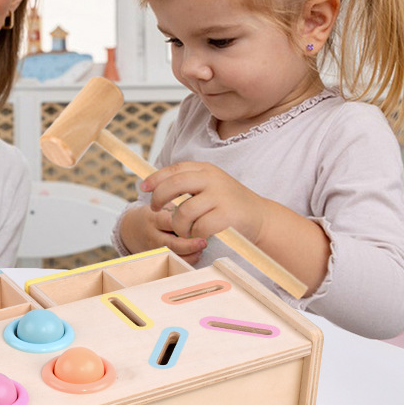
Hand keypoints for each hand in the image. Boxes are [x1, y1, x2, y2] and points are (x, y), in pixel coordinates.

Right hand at [120, 204, 207, 264]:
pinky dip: (186, 260)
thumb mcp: (161, 208)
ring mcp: (153, 249)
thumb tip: (202, 218)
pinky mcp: (155, 258)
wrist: (130, 229)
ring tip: (200, 249)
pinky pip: (173, 262)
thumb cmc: (152, 216)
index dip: (185, 225)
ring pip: (173, 256)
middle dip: (189, 245)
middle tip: (203, 242)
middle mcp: (152, 236)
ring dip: (190, 255)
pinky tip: (195, 254)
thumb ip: (178, 212)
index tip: (199, 224)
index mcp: (153, 218)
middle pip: (171, 244)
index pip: (169, 222)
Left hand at [140, 161, 265, 242]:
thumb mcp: (210, 186)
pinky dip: (195, 234)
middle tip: (155, 209)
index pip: (174, 169)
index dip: (155, 178)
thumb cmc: (228, 204)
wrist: (260, 217)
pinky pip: (198, 227)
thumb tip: (154, 185)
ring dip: (179, 226)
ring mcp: (220, 196)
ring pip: (183, 212)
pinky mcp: (226, 214)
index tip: (143, 188)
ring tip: (186, 230)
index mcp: (206, 169)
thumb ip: (188, 183)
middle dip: (159, 198)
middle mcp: (212, 179)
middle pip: (173, 185)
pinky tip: (201, 234)